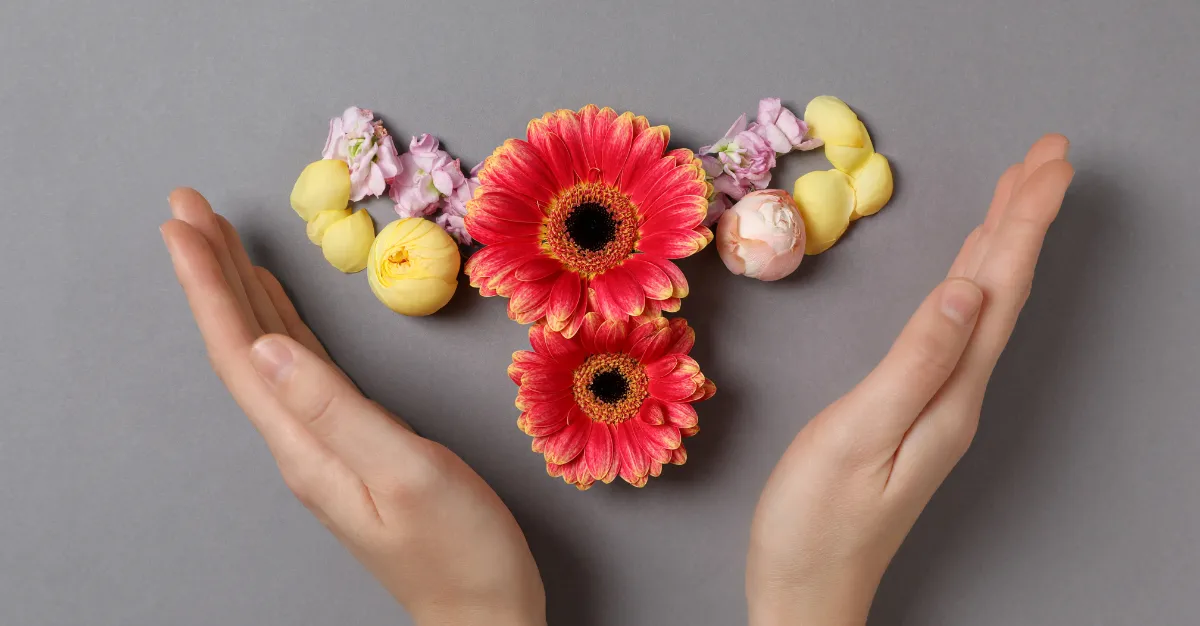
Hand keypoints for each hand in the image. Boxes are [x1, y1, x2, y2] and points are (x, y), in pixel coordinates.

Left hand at [161, 189, 544, 625]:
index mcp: (306, 443)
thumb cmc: (459, 550)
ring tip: (222, 241)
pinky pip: (301, 370)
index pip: (241, 350)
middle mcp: (302, 441)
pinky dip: (282, 326)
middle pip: (243, 344)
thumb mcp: (406, 473)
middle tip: (190, 206)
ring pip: (268, 352)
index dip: (209, 284)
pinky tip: (277, 308)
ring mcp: (324, 444)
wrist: (483, 613)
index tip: (185, 223)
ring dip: (241, 293)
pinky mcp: (352, 445)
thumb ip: (337, 410)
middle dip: (213, 272)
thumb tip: (270, 347)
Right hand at [746, 135, 1073, 625]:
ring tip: (1019, 192)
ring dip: (1005, 244)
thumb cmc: (815, 523)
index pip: (997, 289)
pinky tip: (970, 270)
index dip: (1022, 221)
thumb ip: (915, 361)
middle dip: (1026, 217)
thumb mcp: (858, 435)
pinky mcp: (916, 411)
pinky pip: (959, 328)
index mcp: (950, 392)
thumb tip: (966, 289)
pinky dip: (972, 284)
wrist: (806, 592)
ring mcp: (940, 404)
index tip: (1048, 162)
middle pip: (1003, 290)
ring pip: (984, 305)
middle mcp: (957, 394)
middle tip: (1049, 153)